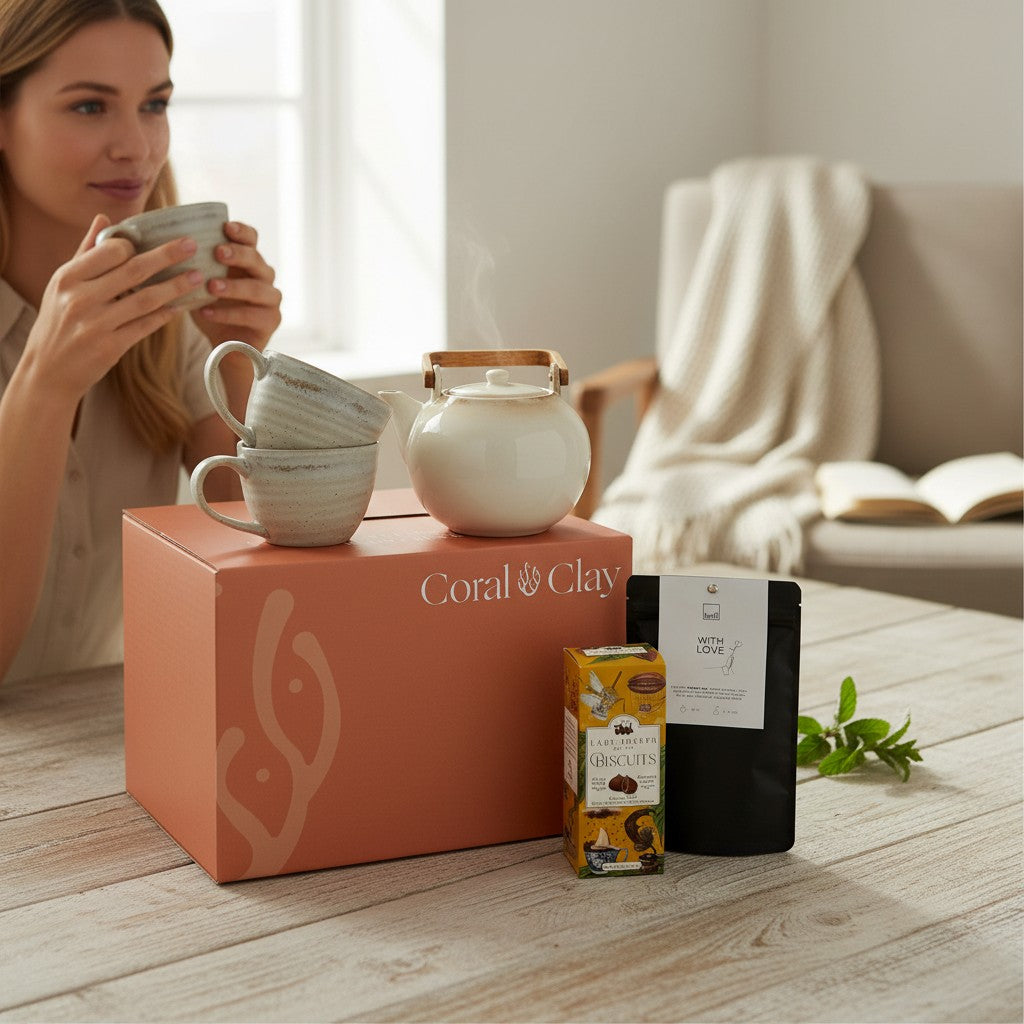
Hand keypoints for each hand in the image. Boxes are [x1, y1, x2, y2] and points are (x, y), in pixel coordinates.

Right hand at [22, 215, 209, 405]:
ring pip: (146, 299)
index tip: (157, 240)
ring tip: (198, 277)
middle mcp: (81, 298)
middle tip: (192, 245)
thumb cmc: (59, 321)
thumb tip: (104, 218)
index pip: (110, 251)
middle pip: (134, 271)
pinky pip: (146, 326)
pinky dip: (166, 315)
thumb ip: (86, 251)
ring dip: (176, 287)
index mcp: (68, 277)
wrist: (48, 370)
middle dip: (167, 256)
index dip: (137, 245)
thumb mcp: (63, 284)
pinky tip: (182, 307)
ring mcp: (96, 324)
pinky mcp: (111, 347)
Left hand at [192, 220, 281, 350]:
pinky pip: (252, 315)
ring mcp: (271, 299)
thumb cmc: (211, 308)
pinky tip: (206, 312)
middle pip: (257, 260)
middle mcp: (264, 277)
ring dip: (233, 286)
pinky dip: (228, 313)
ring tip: (211, 286)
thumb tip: (161, 242)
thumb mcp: (199, 283)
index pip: (251, 239)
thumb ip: (192, 263)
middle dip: (238, 254)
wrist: (225, 347)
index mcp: (247, 261)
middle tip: (218, 252)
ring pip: (257, 288)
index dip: (242, 232)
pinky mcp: (271, 321)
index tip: (226, 227)